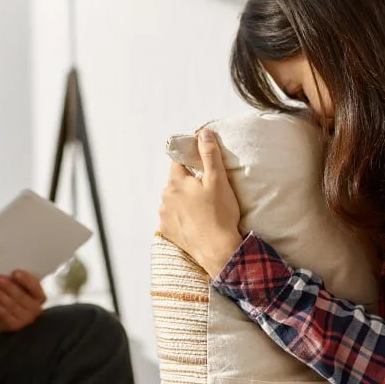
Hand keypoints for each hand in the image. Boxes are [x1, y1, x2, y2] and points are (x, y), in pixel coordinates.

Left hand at [0, 269, 46, 332]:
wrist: (15, 317)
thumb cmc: (18, 297)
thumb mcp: (22, 288)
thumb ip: (19, 281)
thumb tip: (7, 271)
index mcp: (40, 296)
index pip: (34, 287)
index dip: (25, 279)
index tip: (14, 272)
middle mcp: (36, 309)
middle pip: (21, 296)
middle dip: (8, 286)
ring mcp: (26, 319)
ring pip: (11, 305)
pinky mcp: (14, 325)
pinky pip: (4, 314)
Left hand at [159, 128, 243, 278]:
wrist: (218, 250)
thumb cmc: (220, 214)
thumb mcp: (218, 180)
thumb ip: (209, 154)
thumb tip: (203, 133)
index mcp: (175, 182)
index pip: (177, 160)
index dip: (190, 158)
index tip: (202, 163)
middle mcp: (164, 198)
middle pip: (176, 181)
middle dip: (189, 182)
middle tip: (208, 190)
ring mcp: (164, 216)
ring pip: (174, 200)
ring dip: (185, 200)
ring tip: (204, 208)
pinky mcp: (167, 231)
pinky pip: (173, 217)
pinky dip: (182, 216)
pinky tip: (197, 221)